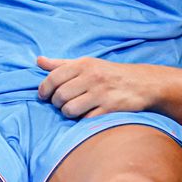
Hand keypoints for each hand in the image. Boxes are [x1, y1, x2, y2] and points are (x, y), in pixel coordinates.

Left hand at [37, 56, 153, 117]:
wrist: (143, 83)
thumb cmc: (109, 74)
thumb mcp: (87, 64)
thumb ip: (61, 64)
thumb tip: (38, 60)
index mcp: (84, 64)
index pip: (53, 77)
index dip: (44, 89)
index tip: (44, 96)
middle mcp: (92, 77)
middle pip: (60, 96)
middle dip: (57, 103)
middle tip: (62, 104)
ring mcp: (101, 93)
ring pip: (70, 109)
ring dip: (68, 113)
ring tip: (75, 110)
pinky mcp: (110, 108)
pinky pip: (86, 119)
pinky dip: (84, 120)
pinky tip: (88, 115)